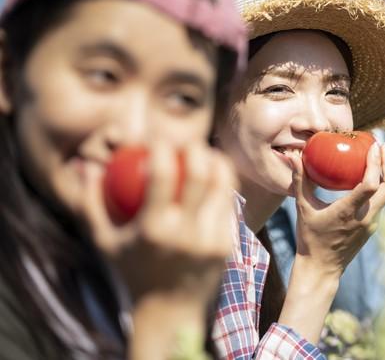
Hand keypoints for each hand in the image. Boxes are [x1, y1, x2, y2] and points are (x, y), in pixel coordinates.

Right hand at [81, 141, 235, 305]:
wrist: (170, 310)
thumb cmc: (132, 270)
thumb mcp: (104, 242)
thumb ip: (91, 204)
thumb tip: (90, 167)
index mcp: (153, 229)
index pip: (162, 174)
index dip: (162, 147)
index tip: (158, 140)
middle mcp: (185, 233)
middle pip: (200, 174)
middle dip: (196, 148)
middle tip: (189, 143)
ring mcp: (210, 239)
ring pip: (223, 186)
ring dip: (217, 163)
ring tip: (207, 155)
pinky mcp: (227, 245)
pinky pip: (229, 205)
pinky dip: (223, 188)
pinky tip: (217, 179)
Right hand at [289, 142, 384, 276]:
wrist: (321, 269)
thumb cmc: (309, 238)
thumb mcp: (303, 208)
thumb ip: (299, 180)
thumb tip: (293, 155)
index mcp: (348, 212)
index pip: (371, 184)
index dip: (376, 163)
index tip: (373, 145)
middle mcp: (366, 218)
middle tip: (380, 145)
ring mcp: (372, 223)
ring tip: (378, 155)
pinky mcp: (372, 227)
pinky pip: (381, 201)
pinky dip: (380, 185)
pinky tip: (370, 175)